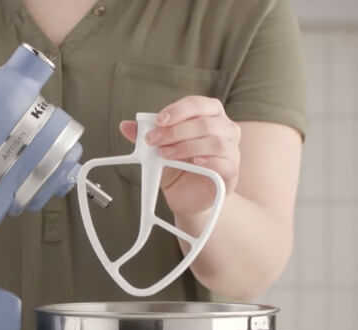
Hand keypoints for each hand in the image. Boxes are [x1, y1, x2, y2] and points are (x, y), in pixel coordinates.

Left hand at [119, 96, 240, 215]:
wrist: (188, 196)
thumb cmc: (179, 168)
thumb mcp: (158, 149)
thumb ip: (145, 136)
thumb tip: (126, 126)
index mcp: (209, 115)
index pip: (198, 104)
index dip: (178, 110)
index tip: (159, 120)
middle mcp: (225, 129)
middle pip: (205, 122)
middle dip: (176, 131)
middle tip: (154, 140)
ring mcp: (231, 150)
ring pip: (214, 141)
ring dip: (186, 146)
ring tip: (165, 154)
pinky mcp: (231, 172)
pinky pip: (224, 163)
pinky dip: (208, 161)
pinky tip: (193, 163)